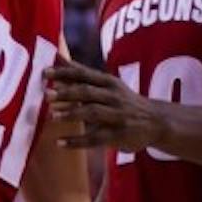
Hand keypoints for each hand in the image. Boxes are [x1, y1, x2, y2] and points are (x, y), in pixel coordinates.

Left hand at [44, 58, 167, 151]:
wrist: (156, 121)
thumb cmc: (124, 101)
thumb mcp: (108, 84)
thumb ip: (83, 74)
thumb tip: (58, 59)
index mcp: (108, 83)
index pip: (84, 75)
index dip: (64, 73)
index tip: (45, 72)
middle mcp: (113, 97)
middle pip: (87, 92)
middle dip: (67, 93)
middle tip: (46, 94)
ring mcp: (117, 116)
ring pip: (93, 113)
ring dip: (72, 114)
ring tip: (53, 116)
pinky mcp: (118, 135)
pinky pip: (95, 138)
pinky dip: (77, 141)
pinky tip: (60, 143)